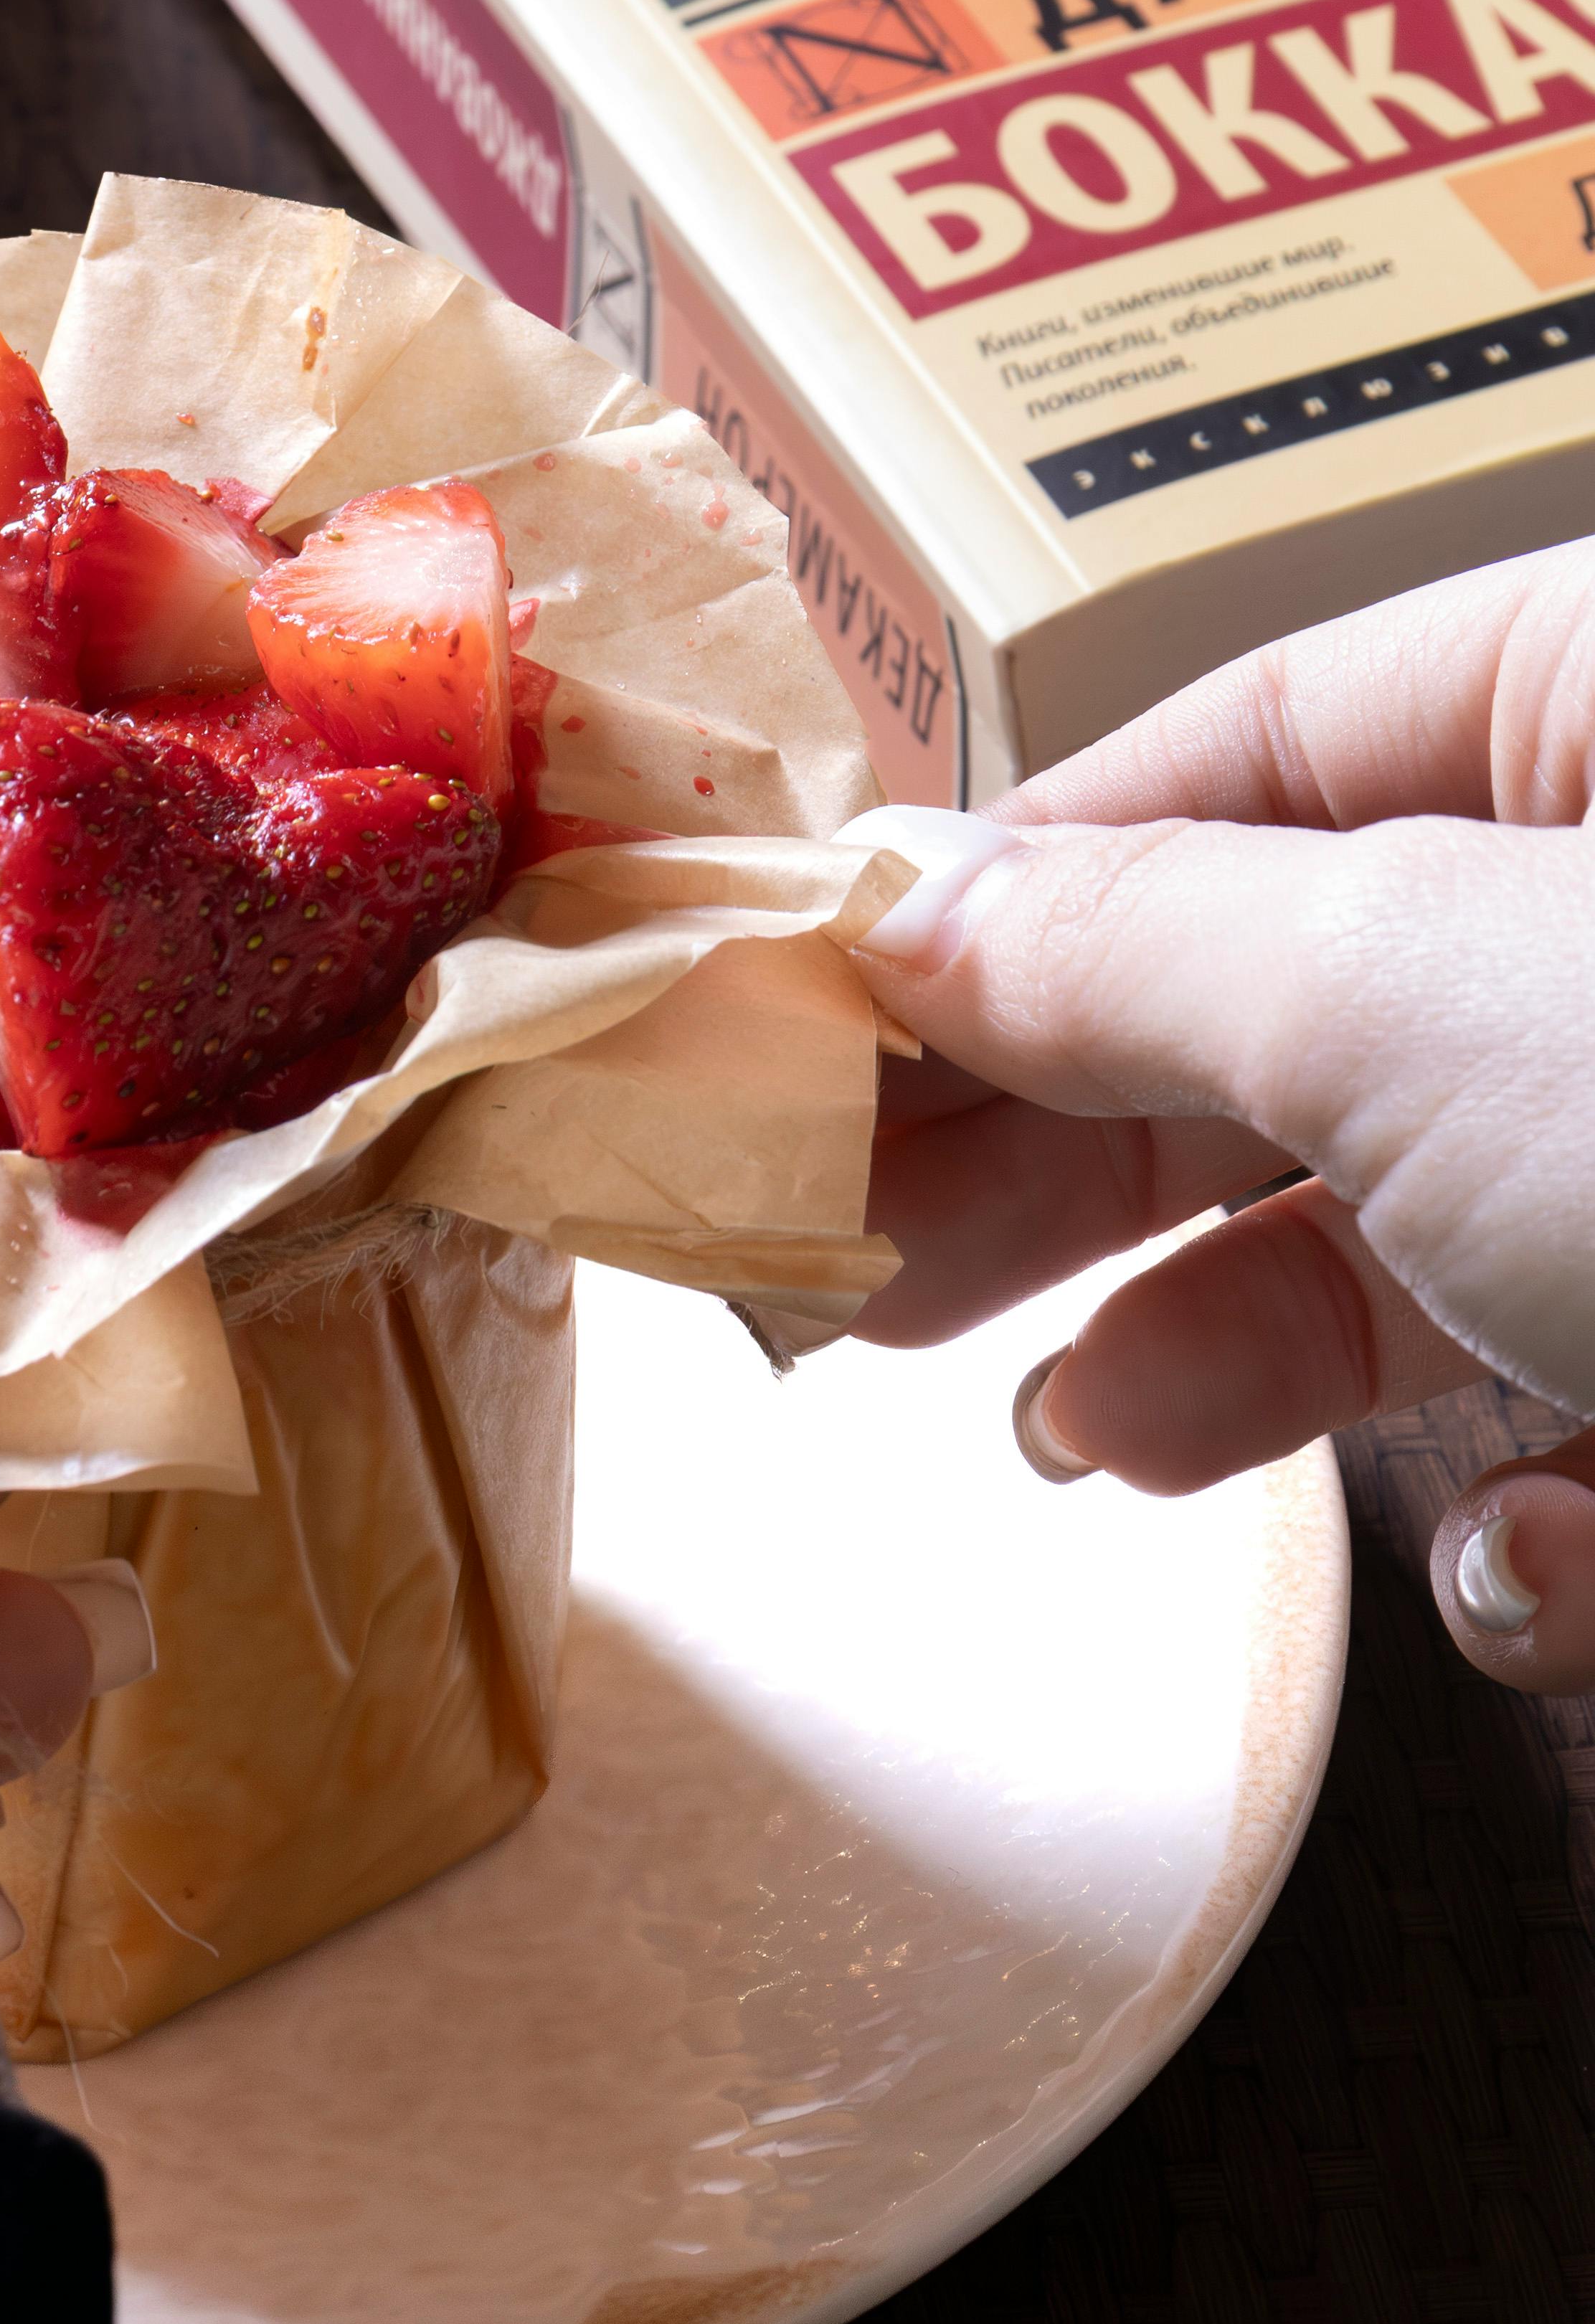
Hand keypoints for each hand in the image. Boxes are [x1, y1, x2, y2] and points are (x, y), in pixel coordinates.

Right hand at [845, 545, 1594, 1683]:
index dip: (995, 897)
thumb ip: (1116, 943)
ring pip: (1420, 1232)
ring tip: (1079, 1447)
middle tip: (853, 1273)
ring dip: (1247, 1357)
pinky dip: (1551, 1524)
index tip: (807, 1034)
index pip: (1220, 758)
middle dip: (1077, 1158)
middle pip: (1285, 1005)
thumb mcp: (1404, 991)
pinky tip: (1552, 1565)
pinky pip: (1593, 1414)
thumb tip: (887, 903)